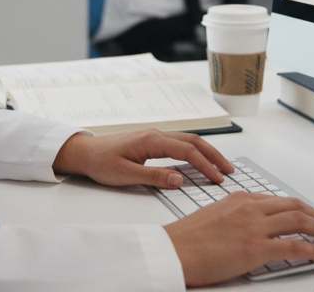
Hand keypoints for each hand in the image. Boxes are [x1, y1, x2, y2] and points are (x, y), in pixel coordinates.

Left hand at [51, 130, 233, 187]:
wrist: (85, 153)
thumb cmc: (101, 163)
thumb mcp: (126, 175)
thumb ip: (154, 177)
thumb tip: (180, 179)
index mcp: (151, 140)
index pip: (187, 151)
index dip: (206, 165)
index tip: (219, 178)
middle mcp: (156, 134)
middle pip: (193, 141)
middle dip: (214, 155)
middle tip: (229, 170)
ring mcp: (154, 136)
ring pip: (188, 140)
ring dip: (206, 152)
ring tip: (220, 165)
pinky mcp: (151, 141)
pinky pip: (179, 143)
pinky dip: (194, 151)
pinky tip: (200, 160)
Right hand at [164, 192, 313, 286]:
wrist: (174, 250)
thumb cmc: (186, 238)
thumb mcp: (213, 214)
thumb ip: (234, 215)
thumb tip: (249, 224)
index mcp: (239, 199)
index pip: (277, 200)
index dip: (298, 208)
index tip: (307, 214)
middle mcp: (250, 208)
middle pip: (294, 207)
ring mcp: (255, 228)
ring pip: (299, 221)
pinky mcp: (257, 249)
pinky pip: (296, 247)